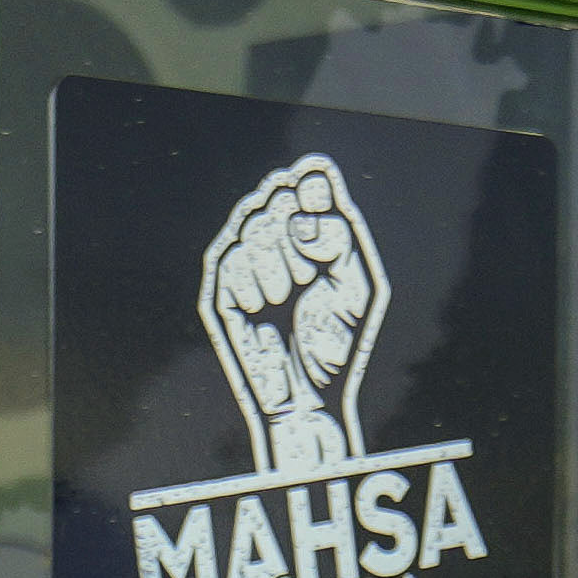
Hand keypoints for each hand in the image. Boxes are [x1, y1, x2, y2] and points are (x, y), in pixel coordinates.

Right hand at [198, 153, 388, 481]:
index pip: (306, 180)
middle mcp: (277, 242)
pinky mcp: (220, 289)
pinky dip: (253, 281)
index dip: (311, 182)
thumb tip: (305, 201)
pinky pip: (229, 256)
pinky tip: (266, 306)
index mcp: (314, 234)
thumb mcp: (357, 281)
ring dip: (276, 258)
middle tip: (309, 269)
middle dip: (294, 224)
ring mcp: (246, 264)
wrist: (310, 398)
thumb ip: (338, 232)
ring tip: (290, 294)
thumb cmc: (338, 344)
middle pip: (275, 193)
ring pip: (250, 222)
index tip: (319, 201)